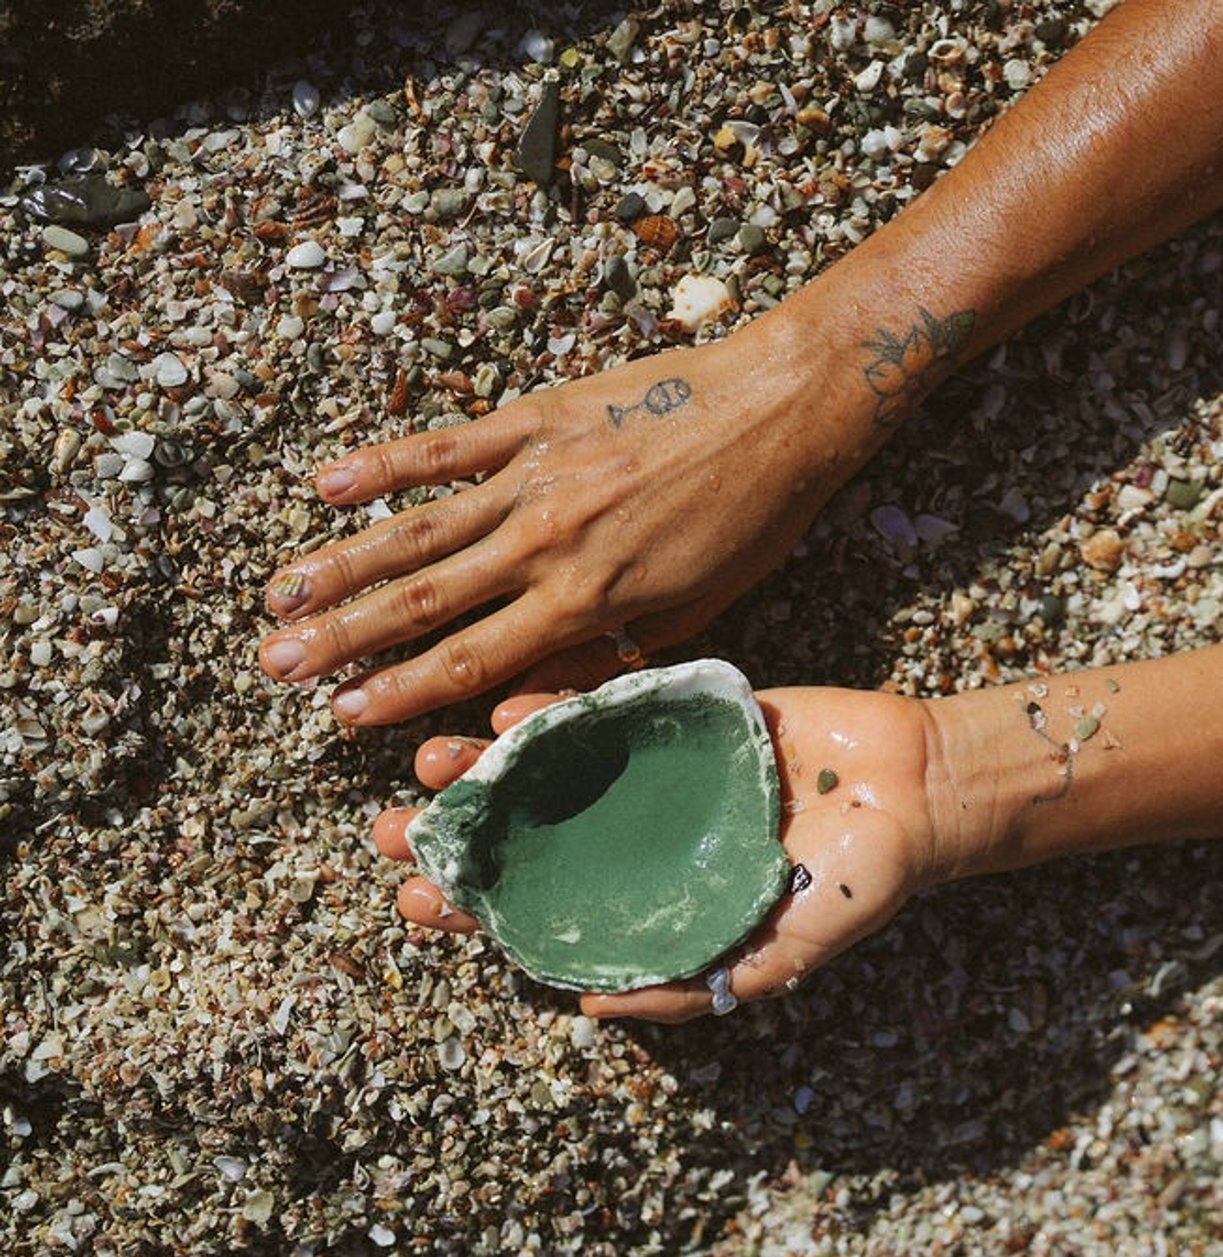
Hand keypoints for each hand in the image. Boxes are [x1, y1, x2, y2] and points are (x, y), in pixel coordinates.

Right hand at [259, 316, 866, 724]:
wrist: (784, 409)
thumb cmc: (751, 520)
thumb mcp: (695, 611)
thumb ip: (609, 655)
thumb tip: (531, 701)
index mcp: (589, 598)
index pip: (474, 659)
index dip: (401, 692)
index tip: (341, 715)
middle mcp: (548, 540)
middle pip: (424, 600)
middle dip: (343, 639)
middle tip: (273, 667)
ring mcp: (537, 473)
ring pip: (418, 527)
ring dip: (341, 563)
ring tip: (278, 593)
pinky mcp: (540, 415)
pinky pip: (447, 445)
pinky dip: (383, 464)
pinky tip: (325, 485)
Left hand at [373, 685, 940, 1021]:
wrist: (920, 790)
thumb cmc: (857, 885)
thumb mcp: (780, 957)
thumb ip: (693, 986)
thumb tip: (589, 1008)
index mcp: (657, 900)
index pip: (547, 910)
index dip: (478, 909)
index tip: (418, 901)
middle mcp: (644, 838)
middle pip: (530, 839)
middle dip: (459, 837)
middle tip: (392, 832)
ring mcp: (659, 775)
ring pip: (552, 772)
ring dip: (487, 771)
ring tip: (430, 765)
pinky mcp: (684, 716)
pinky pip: (606, 711)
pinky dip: (556, 711)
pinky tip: (508, 715)